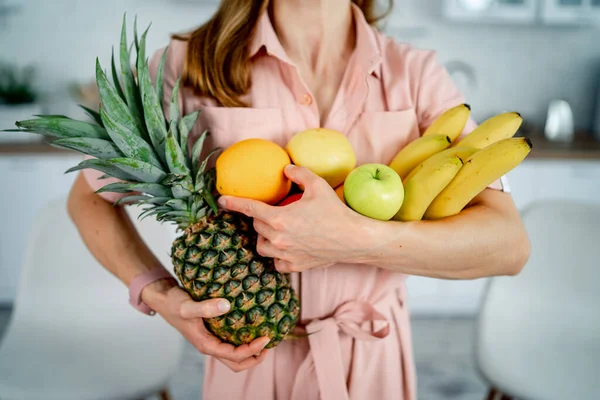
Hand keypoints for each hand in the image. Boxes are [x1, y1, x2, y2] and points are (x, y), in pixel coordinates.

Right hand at [142, 280, 270, 372]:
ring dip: (250, 352)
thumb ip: (205, 307)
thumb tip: (227, 306)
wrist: (165, 300)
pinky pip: (231, 342)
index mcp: (205, 345)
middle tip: (269, 344)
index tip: (265, 337)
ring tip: (264, 338)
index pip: (233, 356)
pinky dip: (243, 340)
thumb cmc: (174, 304)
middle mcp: (210, 345)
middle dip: (254, 358)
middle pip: (235, 363)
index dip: (252, 350)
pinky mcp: (213, 332)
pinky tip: (252, 327)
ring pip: (234, 355)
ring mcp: (212, 340)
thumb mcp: (187, 305)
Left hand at [218, 165, 365, 272]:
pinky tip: (285, 248)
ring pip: (262, 246)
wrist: (352, 239)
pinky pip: (276, 262)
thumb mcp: (317, 185)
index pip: (249, 209)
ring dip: (265, 237)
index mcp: (280, 218)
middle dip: (260, 218)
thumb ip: (298, 173)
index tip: (222, 200)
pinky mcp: (294, 266)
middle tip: (271, 212)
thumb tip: (285, 169)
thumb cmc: (335, 211)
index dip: (233, 203)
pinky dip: (276, 256)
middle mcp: (278, 238)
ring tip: (275, 230)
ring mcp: (285, 254)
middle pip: (257, 226)